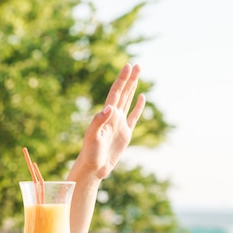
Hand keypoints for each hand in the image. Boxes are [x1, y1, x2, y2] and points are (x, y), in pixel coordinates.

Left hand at [76, 63, 145, 179]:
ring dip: (133, 87)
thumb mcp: (93, 136)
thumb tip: (110, 107)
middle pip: (123, 93)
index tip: (128, 66)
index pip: (116, 93)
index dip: (122, 79)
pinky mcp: (125, 133)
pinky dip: (138, 106)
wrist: (93, 167)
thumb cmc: (90, 152)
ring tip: (138, 74)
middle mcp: (113, 116)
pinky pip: (133, 116)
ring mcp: (119, 124)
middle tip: (137, 64)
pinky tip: (141, 97)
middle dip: (130, 79)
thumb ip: (99, 121)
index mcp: (106, 115)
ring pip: (128, 101)